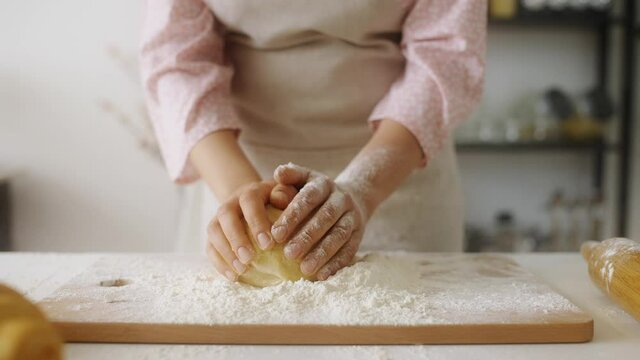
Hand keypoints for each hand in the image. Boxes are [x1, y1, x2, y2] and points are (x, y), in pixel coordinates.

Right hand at [206, 180, 295, 280]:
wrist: (253, 201)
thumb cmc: (276, 202)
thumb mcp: (284, 194)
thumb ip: (285, 194)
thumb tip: (280, 201)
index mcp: (250, 192)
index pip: (249, 201)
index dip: (256, 221)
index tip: (267, 244)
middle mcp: (231, 202)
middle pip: (226, 215)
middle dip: (236, 238)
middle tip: (250, 258)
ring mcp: (219, 218)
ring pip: (214, 231)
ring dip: (226, 252)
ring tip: (241, 270)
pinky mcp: (213, 234)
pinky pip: (210, 247)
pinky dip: (219, 263)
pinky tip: (233, 277)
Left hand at [270, 163, 366, 279]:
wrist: (354, 196)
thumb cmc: (316, 191)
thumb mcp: (304, 178)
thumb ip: (290, 176)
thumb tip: (277, 173)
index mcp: (324, 185)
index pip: (309, 198)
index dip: (293, 215)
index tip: (276, 234)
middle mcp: (341, 199)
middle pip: (325, 218)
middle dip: (307, 237)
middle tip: (288, 254)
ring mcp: (352, 218)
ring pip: (339, 236)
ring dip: (322, 253)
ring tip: (304, 269)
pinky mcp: (359, 235)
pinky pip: (349, 250)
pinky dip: (336, 264)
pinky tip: (322, 275)